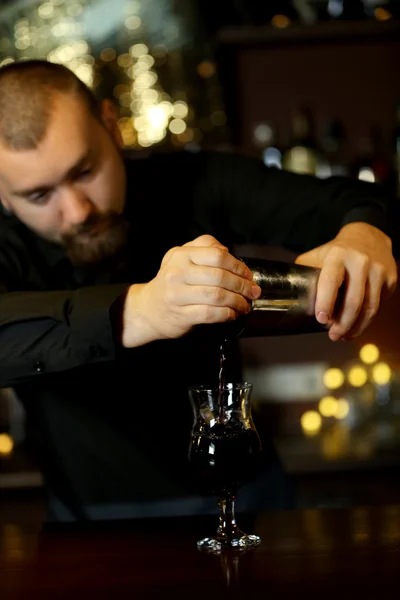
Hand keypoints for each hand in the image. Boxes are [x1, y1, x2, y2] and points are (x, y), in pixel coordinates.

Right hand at [122, 234, 260, 346]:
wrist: (148, 309)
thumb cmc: (172, 282)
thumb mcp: (181, 256)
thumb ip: (204, 246)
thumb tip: (227, 251)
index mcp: (181, 255)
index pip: (217, 256)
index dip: (238, 266)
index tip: (248, 275)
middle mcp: (177, 272)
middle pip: (220, 277)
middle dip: (242, 285)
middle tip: (253, 292)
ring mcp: (178, 295)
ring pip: (217, 296)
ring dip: (237, 301)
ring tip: (245, 305)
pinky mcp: (181, 315)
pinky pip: (210, 314)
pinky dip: (227, 314)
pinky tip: (232, 314)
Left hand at [295, 222, 397, 340]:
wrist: (369, 236)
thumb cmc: (337, 251)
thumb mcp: (318, 255)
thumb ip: (306, 273)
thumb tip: (293, 297)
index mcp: (338, 255)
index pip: (331, 280)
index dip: (325, 302)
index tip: (321, 319)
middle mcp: (360, 261)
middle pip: (354, 300)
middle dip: (342, 323)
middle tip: (333, 335)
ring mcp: (378, 270)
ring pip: (369, 307)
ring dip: (356, 327)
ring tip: (344, 336)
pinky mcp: (390, 279)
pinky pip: (378, 305)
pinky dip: (367, 320)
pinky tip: (356, 326)